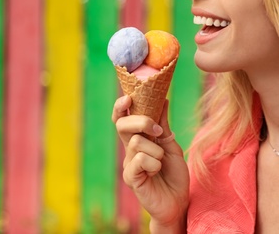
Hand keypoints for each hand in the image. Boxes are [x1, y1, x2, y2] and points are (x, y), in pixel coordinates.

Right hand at [112, 95, 189, 231]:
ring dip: (156, 151)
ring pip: (136, 142)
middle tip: (157, 131)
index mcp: (138, 139)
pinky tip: (156, 173)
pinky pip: (140, 160)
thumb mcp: (171, 145)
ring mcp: (128, 163)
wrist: (178, 202)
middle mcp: (129, 149)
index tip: (129, 97)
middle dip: (141, 122)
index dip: (121, 106)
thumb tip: (163, 99)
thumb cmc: (174, 174)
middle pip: (122, 125)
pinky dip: (154, 164)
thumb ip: (163, 125)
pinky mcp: (131, 177)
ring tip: (161, 162)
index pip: (122, 118)